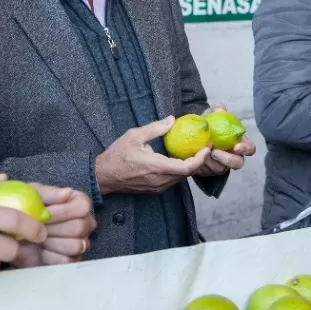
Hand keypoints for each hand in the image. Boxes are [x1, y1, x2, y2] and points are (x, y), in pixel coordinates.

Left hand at [11, 185, 96, 266]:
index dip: (63, 212)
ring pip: (76, 245)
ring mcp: (80, 244)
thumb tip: (68, 192)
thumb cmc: (26, 208)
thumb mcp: (34, 195)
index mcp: (79, 204)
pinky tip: (40, 251)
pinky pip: (67, 261)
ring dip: (52, 243)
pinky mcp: (71, 261)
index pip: (83, 207)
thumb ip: (51, 193)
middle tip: (38, 227)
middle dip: (54, 228)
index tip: (44, 213)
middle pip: (79, 227)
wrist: (13, 232)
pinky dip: (50, 257)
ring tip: (38, 238)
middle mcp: (85, 223)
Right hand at [95, 116, 209, 194]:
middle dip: (198, 161)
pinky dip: (179, 171)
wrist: (103, 176)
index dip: (200, 159)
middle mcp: (160, 180)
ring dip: (189, 167)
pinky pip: (172, 181)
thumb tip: (172, 120)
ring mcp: (157, 187)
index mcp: (157, 167)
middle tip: (204, 147)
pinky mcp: (154, 190)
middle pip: (187, 174)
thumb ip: (155, 128)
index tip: (206, 148)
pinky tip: (179, 160)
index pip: (187, 167)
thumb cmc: (117, 155)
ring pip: (180, 178)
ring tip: (194, 152)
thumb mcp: (134, 136)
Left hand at [197, 104, 256, 176]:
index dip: (246, 149)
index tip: (236, 146)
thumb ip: (217, 110)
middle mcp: (233, 156)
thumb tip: (220, 109)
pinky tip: (196, 157)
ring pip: (221, 169)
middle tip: (214, 152)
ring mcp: (222, 165)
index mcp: (239, 143)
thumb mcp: (211, 115)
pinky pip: (208, 172)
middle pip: (238, 163)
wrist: (193, 135)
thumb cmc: (209, 125)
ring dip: (211, 162)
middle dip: (227, 160)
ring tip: (201, 153)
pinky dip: (202, 165)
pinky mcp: (211, 171)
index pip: (250, 149)